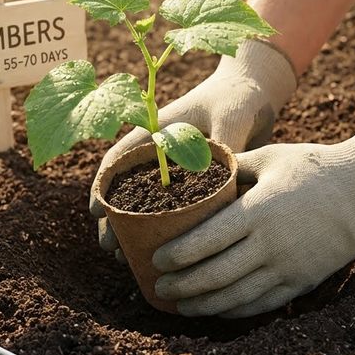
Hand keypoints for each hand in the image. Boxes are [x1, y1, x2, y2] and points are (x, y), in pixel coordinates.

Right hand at [89, 40, 297, 260]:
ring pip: (146, 206)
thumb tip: (223, 173)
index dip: (104, 186)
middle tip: (112, 248)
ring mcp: (175, 172)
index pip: (119, 159)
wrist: (257, 95)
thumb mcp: (231, 116)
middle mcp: (159, 155)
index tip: (98, 212)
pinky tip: (164, 255)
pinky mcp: (195, 186)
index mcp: (156, 131)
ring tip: (127, 259)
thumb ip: (224, 141)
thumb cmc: (238, 97)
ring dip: (133, 231)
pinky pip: (175, 213)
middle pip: (125, 189)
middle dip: (114, 220)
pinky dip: (166, 233)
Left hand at [152, 123, 354, 316]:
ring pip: (236, 297)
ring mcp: (288, 267)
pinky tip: (217, 310)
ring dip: (204, 305)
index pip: (206, 241)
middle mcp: (270, 244)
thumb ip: (232, 168)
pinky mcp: (303, 282)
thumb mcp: (269, 157)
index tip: (156, 261)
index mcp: (257, 211)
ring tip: (180, 306)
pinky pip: (263, 304)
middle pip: (215, 275)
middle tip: (158, 288)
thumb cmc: (314, 166)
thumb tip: (197, 170)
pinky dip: (236, 311)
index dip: (177, 256)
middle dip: (182, 287)